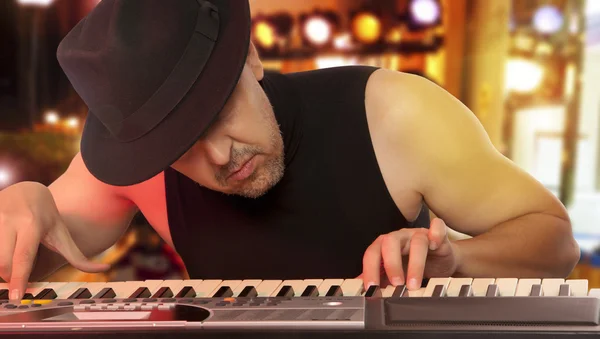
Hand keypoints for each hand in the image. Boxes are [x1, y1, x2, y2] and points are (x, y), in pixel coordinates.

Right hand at [0, 182, 108, 299]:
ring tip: (9, 266)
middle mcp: (9, 219)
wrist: (27, 190)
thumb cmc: (48, 217)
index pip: (23, 257)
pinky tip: (4, 254)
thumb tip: (105, 270)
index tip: (16, 298)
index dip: (19, 279)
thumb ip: (79, 256)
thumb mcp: (63, 234)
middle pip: (3, 261)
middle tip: (15, 281)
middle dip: (8, 277)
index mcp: (32, 224)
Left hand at [360, 218, 458, 289]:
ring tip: (414, 284)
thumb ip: (379, 278)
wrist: (439, 261)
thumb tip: (361, 289)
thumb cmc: (414, 265)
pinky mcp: (438, 235)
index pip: (372, 253)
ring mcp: (419, 234)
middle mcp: (401, 237)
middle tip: (396, 284)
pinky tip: (435, 245)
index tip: (371, 287)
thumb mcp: (394, 274)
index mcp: (386, 245)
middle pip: (390, 242)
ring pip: (416, 241)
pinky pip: (437, 227)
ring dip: (415, 263)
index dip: (370, 269)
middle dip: (391, 264)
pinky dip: (436, 234)